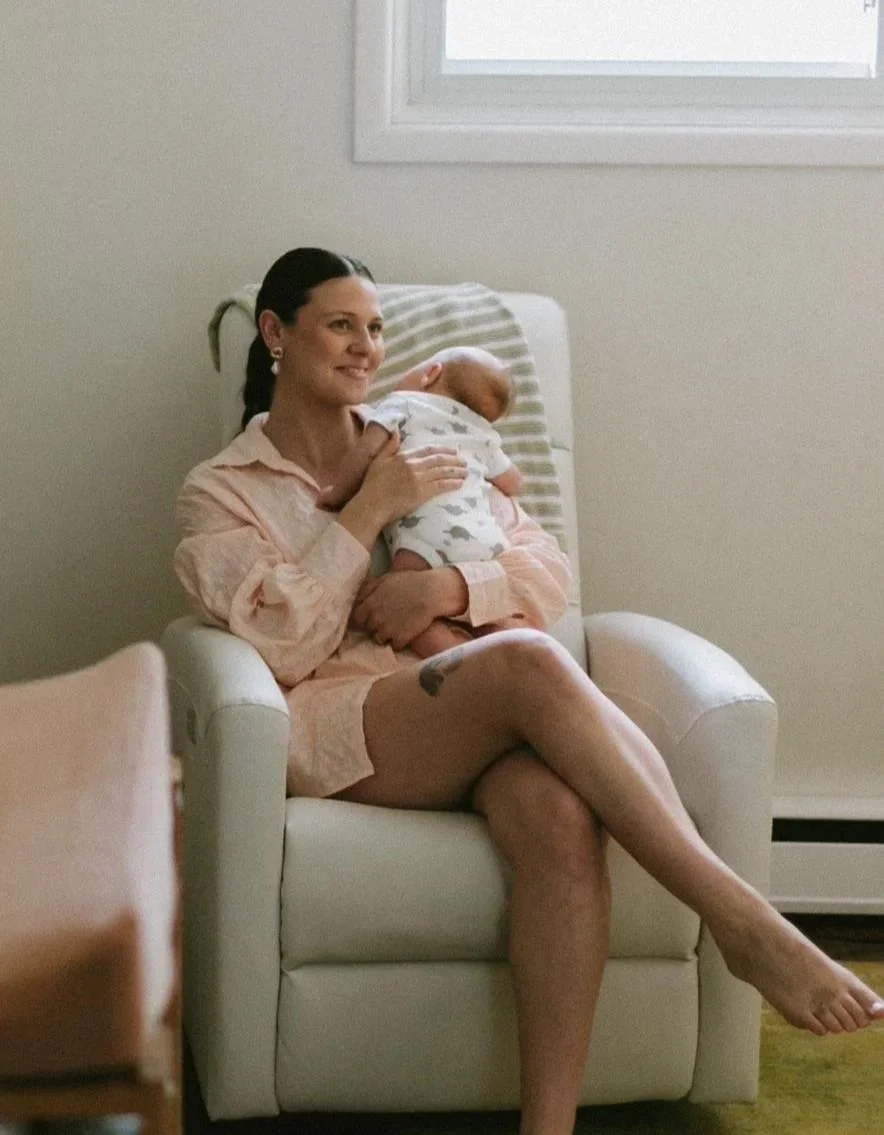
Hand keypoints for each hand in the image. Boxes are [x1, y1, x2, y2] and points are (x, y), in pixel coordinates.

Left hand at [352, 567, 467, 650]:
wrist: (430, 593)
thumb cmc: (409, 582)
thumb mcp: (385, 579)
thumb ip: (369, 588)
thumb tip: (359, 597)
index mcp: (370, 604)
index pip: (357, 617)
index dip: (364, 616)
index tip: (371, 615)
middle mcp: (375, 619)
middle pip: (368, 629)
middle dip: (375, 625)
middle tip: (386, 620)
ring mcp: (387, 630)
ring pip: (379, 639)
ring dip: (385, 636)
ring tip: (395, 629)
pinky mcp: (400, 639)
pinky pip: (394, 646)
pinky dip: (398, 642)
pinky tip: (404, 635)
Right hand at [354, 434, 467, 528]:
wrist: (371, 505)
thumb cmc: (372, 485)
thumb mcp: (378, 461)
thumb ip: (389, 446)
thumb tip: (396, 432)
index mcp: (403, 457)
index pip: (428, 450)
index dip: (443, 450)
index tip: (453, 451)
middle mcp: (413, 466)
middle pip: (439, 460)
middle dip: (454, 460)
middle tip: (464, 462)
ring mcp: (418, 479)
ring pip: (443, 472)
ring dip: (456, 471)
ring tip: (466, 472)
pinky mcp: (422, 493)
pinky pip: (441, 486)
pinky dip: (452, 483)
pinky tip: (460, 483)